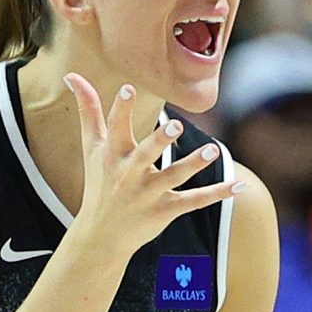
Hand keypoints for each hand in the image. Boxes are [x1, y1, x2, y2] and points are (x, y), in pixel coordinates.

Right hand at [62, 74, 244, 263]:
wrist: (102, 235)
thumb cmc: (99, 183)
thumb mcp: (91, 148)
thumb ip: (89, 112)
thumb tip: (72, 76)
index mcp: (112, 156)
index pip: (116, 128)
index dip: (122, 109)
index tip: (129, 88)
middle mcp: (129, 174)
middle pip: (145, 155)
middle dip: (159, 141)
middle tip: (176, 126)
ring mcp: (148, 194)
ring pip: (174, 177)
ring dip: (193, 164)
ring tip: (213, 150)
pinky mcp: (165, 211)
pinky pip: (194, 201)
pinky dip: (216, 194)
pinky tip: (239, 186)